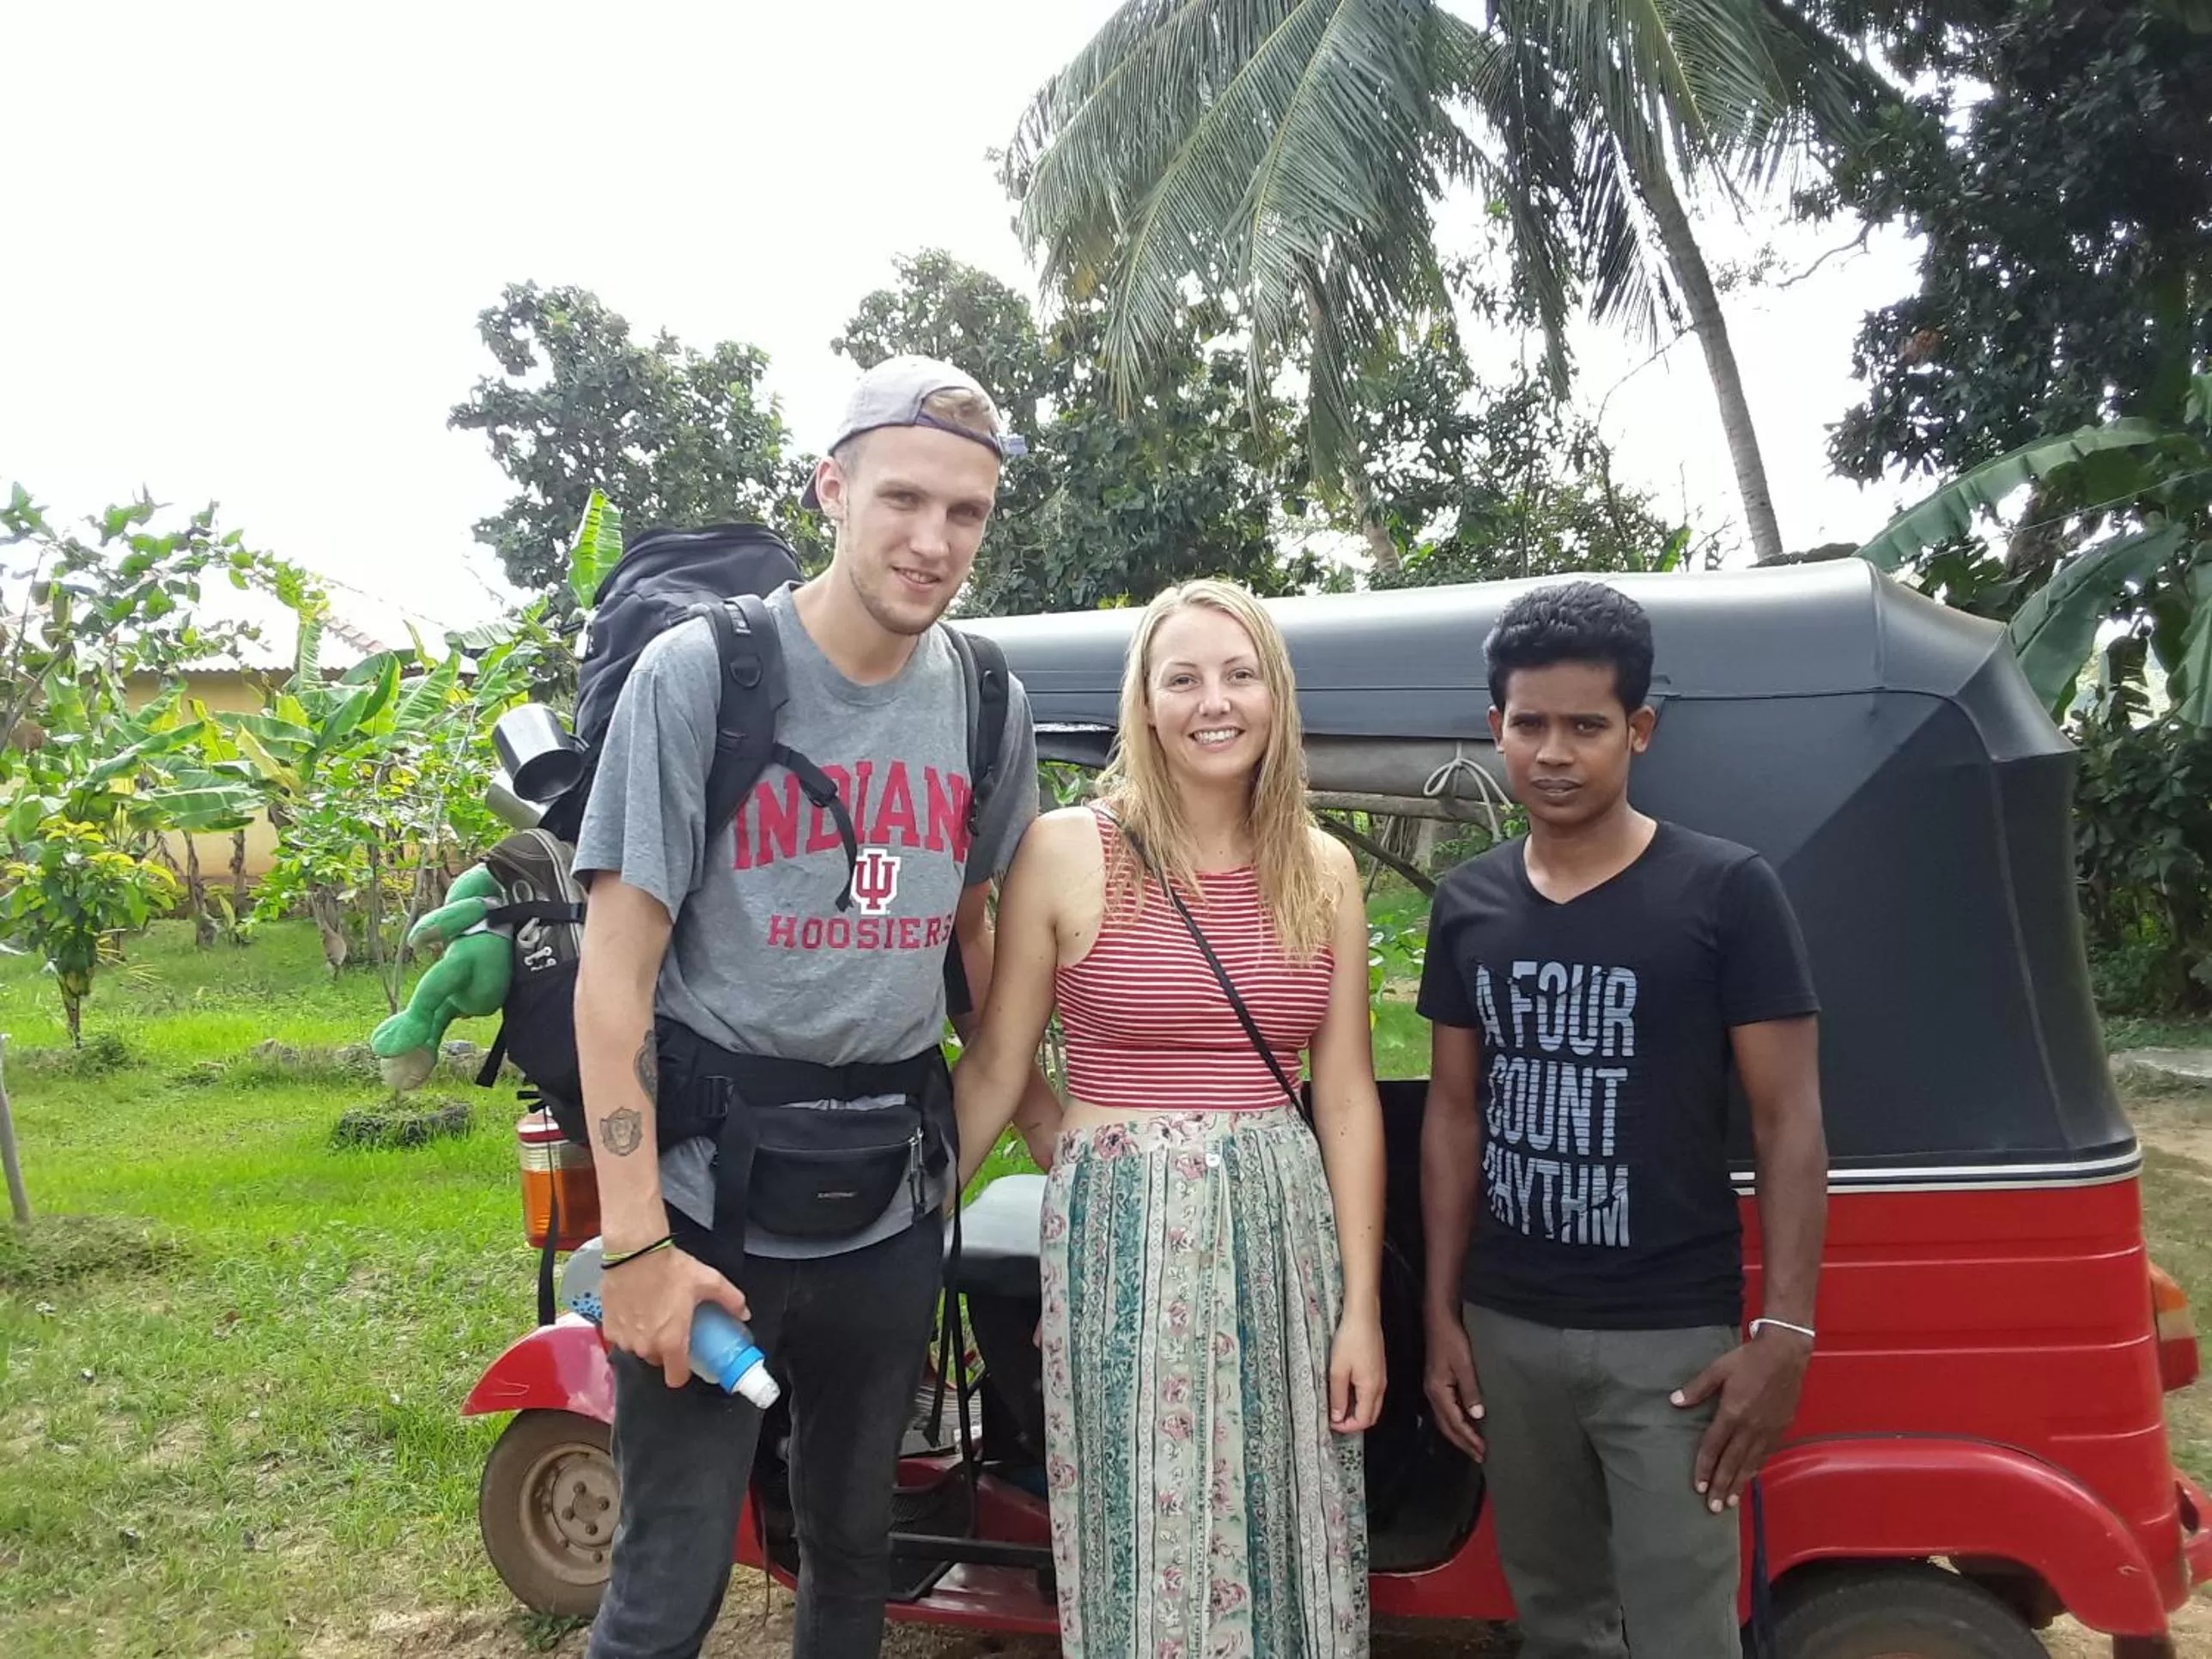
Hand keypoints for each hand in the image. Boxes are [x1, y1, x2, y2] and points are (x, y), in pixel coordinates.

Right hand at [597, 1245, 751, 1390]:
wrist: (634, 1251)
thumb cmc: (669, 1268)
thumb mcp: (708, 1281)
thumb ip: (731, 1299)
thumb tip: (743, 1312)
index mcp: (671, 1341)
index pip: (676, 1378)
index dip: (682, 1371)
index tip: (686, 1360)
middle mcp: (646, 1346)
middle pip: (659, 1361)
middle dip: (665, 1348)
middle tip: (672, 1326)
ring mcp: (625, 1339)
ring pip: (639, 1349)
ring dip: (646, 1338)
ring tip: (653, 1314)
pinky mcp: (609, 1328)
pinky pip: (622, 1338)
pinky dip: (628, 1329)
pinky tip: (636, 1310)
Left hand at [1328, 1309, 1385, 1433]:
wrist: (1363, 1316)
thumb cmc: (1350, 1339)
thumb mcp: (1337, 1370)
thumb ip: (1338, 1396)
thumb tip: (1337, 1417)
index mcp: (1371, 1389)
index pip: (1363, 1420)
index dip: (1347, 1426)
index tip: (1331, 1423)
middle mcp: (1380, 1386)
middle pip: (1370, 1416)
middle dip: (1353, 1422)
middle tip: (1335, 1418)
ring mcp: (1381, 1377)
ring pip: (1372, 1404)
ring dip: (1357, 1410)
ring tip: (1338, 1405)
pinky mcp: (1378, 1368)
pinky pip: (1372, 1392)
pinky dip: (1360, 1398)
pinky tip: (1346, 1390)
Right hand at [1422, 1308, 1485, 1461]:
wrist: (1438, 1320)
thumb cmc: (1451, 1339)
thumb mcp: (1463, 1364)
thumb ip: (1470, 1390)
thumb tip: (1477, 1415)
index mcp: (1438, 1391)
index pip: (1455, 1422)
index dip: (1469, 1438)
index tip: (1483, 1451)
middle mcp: (1432, 1394)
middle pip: (1447, 1427)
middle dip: (1463, 1443)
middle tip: (1479, 1457)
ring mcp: (1432, 1389)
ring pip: (1444, 1421)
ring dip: (1459, 1435)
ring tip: (1473, 1447)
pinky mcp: (1436, 1384)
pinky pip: (1445, 1411)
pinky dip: (1455, 1423)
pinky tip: (1464, 1424)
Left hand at [1672, 1328, 1810, 1511]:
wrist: (1785, 1354)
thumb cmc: (1748, 1359)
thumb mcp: (1718, 1369)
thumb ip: (1697, 1389)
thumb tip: (1675, 1402)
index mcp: (1732, 1413)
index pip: (1714, 1447)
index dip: (1705, 1468)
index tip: (1699, 1487)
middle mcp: (1750, 1427)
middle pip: (1732, 1462)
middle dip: (1722, 1486)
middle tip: (1714, 1507)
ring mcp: (1768, 1430)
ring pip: (1751, 1463)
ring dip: (1740, 1483)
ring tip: (1731, 1501)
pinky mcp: (1781, 1428)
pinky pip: (1766, 1454)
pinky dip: (1756, 1468)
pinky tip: (1750, 1476)